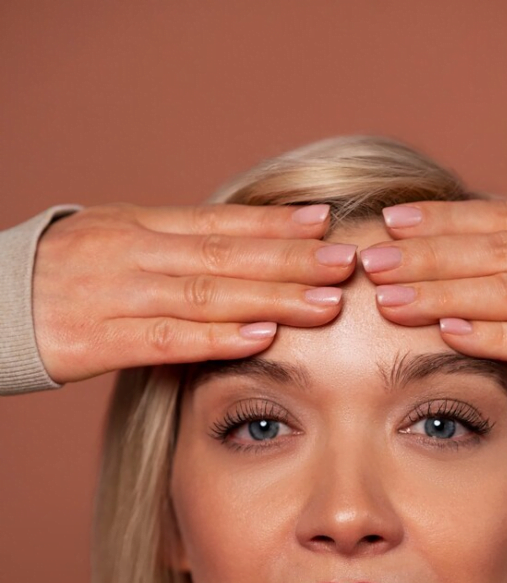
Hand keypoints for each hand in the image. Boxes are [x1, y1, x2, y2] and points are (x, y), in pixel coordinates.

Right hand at [33, 202, 356, 383]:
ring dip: (271, 299)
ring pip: (206, 294)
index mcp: (139, 225)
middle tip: (346, 262)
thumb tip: (244, 251)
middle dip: (291, 260)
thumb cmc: (64, 275)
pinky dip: (216, 338)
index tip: (326, 223)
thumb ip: (175, 247)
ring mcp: (115, 295)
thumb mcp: (117, 241)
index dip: (274, 225)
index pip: (219, 222)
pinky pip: (166, 339)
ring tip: (324, 302)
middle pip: (225, 255)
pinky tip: (261, 338)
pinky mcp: (98, 341)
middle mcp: (133, 253)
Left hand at [359, 195, 506, 385]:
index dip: (442, 220)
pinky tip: (448, 333)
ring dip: (444, 297)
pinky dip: (492, 336)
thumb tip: (457, 241)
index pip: (499, 216)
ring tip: (391, 300)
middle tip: (371, 261)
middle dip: (426, 257)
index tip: (390, 223)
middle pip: (494, 252)